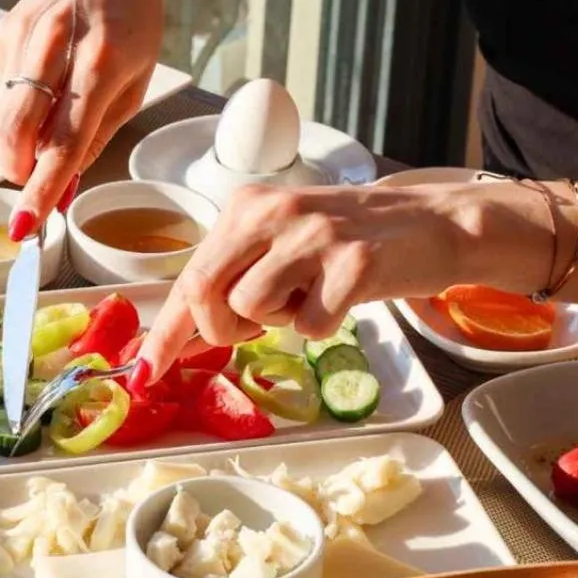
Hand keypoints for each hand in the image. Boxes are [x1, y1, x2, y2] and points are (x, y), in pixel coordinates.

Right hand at [0, 0, 163, 237]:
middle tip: (30, 185)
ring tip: (39, 139)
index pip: (63, 140)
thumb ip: (96, 135)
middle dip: (17, 169)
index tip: (23, 226)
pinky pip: (1, 88)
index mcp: (102, 63)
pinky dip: (15, 106)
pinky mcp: (5, 31)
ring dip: (14, 142)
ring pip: (2, 113)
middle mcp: (58, 44)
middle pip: (18, 128)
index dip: (41, 189)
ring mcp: (26, 34)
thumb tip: (63, 184)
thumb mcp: (135, 83)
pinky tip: (41, 88)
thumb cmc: (131, 23)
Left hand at [131, 181, 480, 386]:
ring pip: (254, 310)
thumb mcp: (283, 242)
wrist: (433, 224)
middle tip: (255, 327)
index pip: (190, 274)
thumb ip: (236, 274)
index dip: (164, 331)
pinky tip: (342, 298)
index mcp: (249, 205)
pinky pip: (310, 326)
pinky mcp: (354, 264)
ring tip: (310, 296)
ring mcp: (314, 235)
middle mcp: (275, 211)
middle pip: (205, 293)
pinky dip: (322, 327)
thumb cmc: (352, 241)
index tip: (144, 372)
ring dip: (279, 322)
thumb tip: (186, 333)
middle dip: (220, 329)